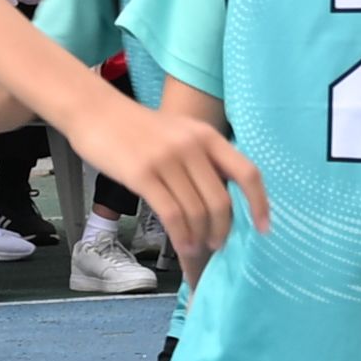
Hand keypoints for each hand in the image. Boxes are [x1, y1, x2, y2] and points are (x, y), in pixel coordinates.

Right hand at [64, 88, 248, 252]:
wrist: (96, 112)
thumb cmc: (139, 128)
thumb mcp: (180, 132)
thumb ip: (203, 157)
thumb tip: (223, 199)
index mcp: (208, 136)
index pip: (247, 172)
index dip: (260, 203)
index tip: (264, 227)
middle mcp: (192, 146)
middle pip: (221, 200)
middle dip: (223, 229)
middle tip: (218, 245)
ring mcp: (167, 160)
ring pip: (197, 211)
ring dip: (201, 237)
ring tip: (197, 248)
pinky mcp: (143, 174)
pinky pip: (172, 214)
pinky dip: (181, 236)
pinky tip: (182, 245)